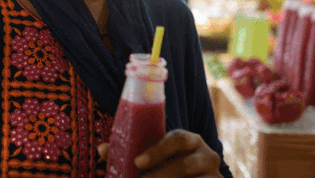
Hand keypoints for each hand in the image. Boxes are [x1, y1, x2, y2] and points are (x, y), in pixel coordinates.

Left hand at [98, 130, 222, 177]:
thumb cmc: (170, 165)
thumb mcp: (155, 157)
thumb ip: (130, 152)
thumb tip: (101, 149)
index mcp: (191, 141)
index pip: (177, 139)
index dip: (157, 150)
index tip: (137, 162)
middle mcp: (207, 156)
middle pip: (182, 166)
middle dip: (156, 176)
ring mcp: (214, 176)